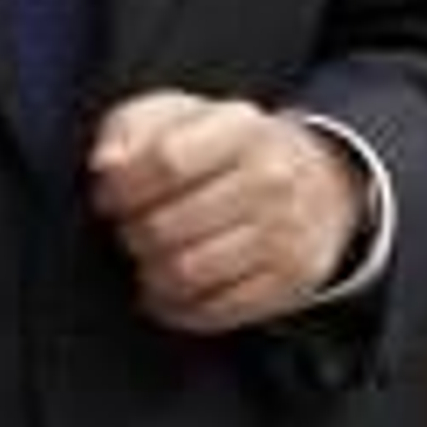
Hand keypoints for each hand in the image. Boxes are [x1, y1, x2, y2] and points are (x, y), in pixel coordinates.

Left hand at [89, 90, 368, 333]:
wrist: (321, 181)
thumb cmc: (228, 149)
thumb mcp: (181, 115)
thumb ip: (131, 127)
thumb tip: (106, 165)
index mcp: (240, 127)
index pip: (166, 160)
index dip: (121, 187)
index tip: (107, 198)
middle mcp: (270, 178)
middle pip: (168, 225)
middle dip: (131, 234)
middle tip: (127, 231)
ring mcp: (285, 233)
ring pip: (187, 273)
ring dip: (149, 274)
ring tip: (146, 260)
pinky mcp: (290, 282)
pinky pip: (217, 311)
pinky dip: (178, 308)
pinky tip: (166, 292)